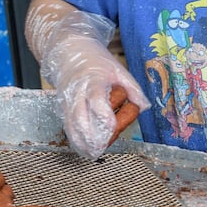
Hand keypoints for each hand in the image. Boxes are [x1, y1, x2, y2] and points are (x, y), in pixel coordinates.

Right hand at [30, 8, 149, 160]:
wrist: (68, 53)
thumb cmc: (96, 62)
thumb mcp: (118, 69)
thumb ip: (132, 88)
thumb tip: (143, 106)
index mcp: (92, 80)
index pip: (96, 99)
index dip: (103, 114)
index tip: (111, 125)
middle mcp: (77, 92)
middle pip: (80, 117)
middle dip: (90, 135)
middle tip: (101, 147)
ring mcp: (67, 102)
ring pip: (71, 125)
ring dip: (82, 141)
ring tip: (93, 152)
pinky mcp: (62, 109)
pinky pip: (67, 127)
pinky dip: (75, 139)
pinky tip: (84, 149)